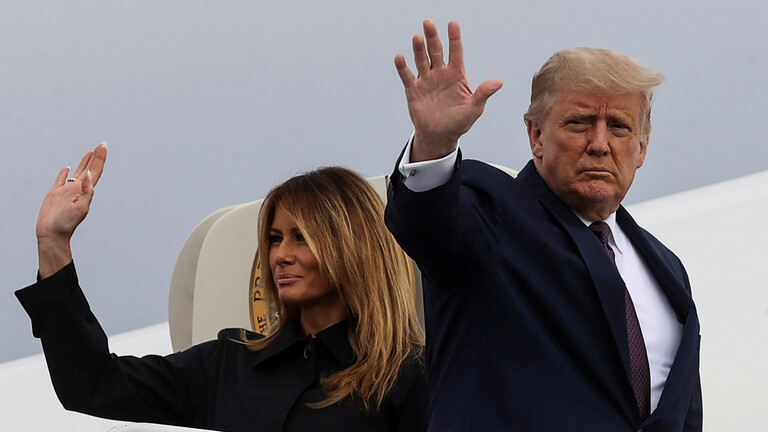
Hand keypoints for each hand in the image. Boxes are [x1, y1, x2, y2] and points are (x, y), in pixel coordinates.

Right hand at [36, 143, 107, 277]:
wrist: (52, 234)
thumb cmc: (66, 224)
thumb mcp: (81, 208)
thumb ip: (87, 191)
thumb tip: (90, 174)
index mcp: (86, 191)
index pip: (96, 171)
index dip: (100, 158)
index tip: (103, 146)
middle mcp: (78, 189)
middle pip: (90, 169)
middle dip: (96, 157)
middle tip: (101, 144)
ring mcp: (67, 191)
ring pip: (77, 172)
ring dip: (84, 162)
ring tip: (90, 152)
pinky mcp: (54, 194)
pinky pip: (60, 180)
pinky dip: (63, 173)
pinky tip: (66, 168)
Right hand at [394, 20, 502, 161]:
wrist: (440, 136)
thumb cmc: (459, 122)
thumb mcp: (474, 109)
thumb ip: (483, 94)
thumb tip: (498, 82)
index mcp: (456, 74)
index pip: (456, 52)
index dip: (454, 38)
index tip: (452, 24)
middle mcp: (440, 73)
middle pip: (436, 51)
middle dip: (432, 37)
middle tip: (428, 23)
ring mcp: (426, 80)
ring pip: (421, 60)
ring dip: (419, 49)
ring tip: (417, 37)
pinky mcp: (413, 90)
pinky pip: (407, 76)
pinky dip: (402, 67)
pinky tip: (399, 57)